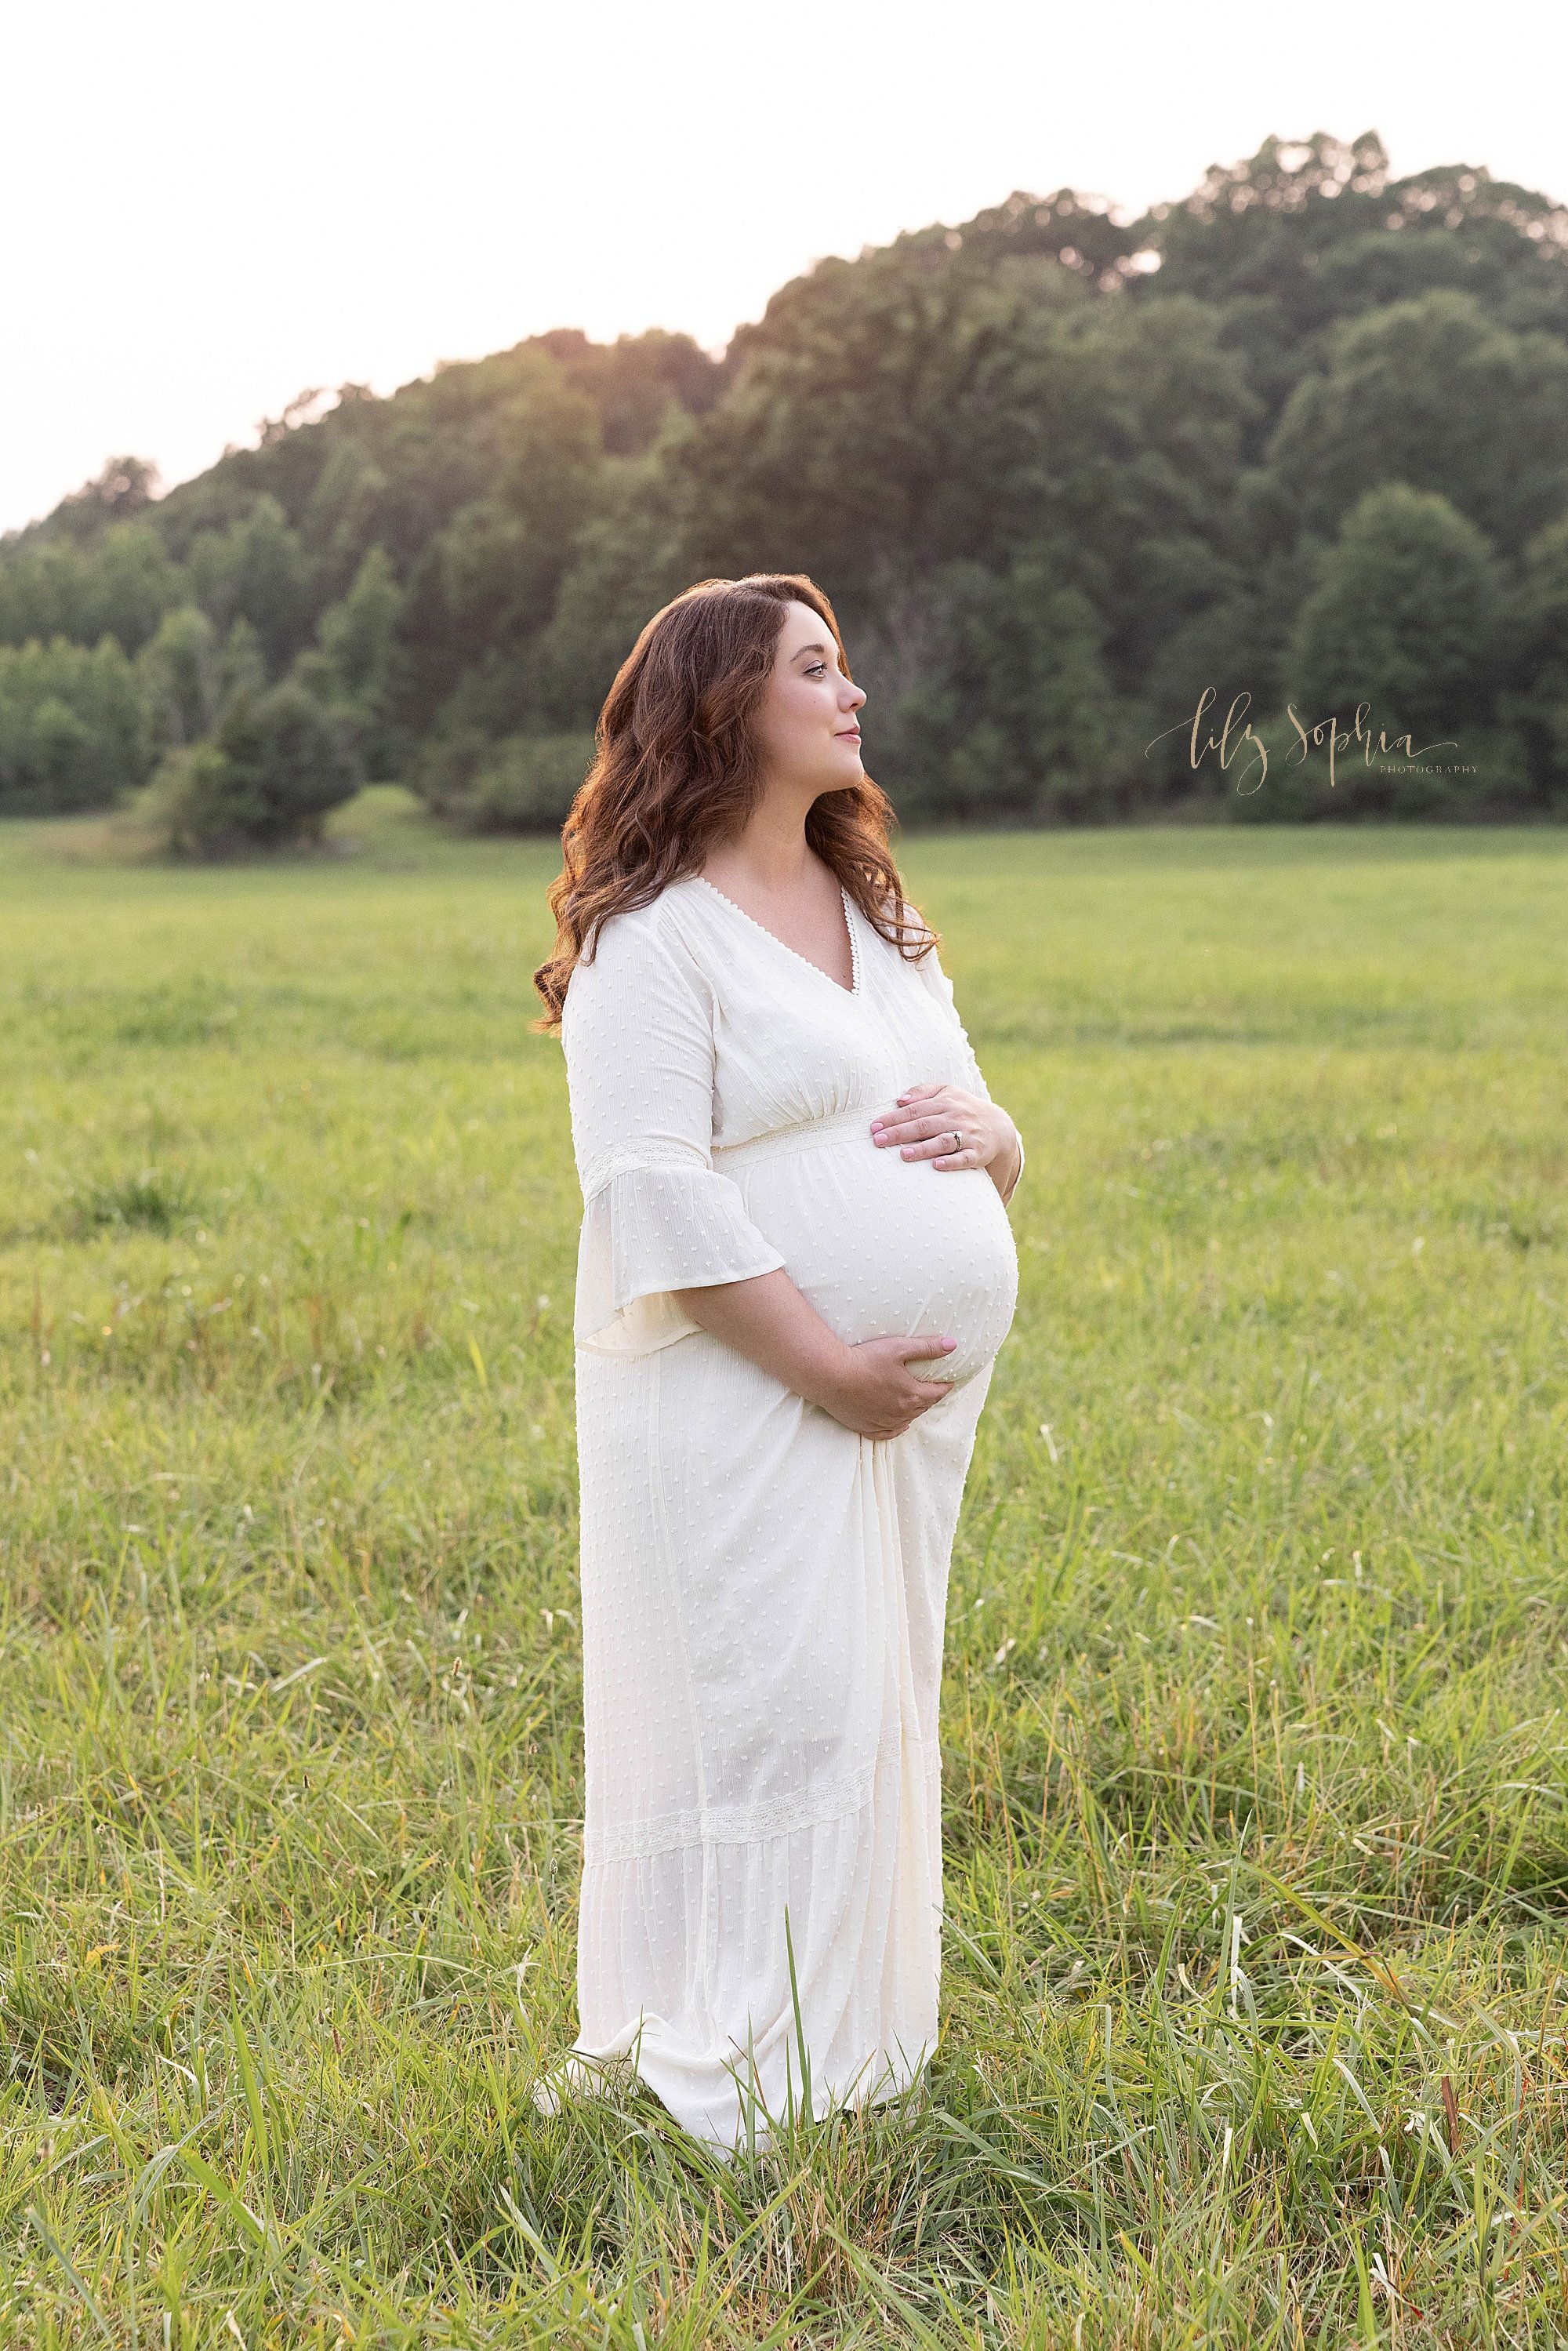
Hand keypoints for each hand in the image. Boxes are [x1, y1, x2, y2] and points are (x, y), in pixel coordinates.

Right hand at [818, 1331, 960, 1438]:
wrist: (831, 1376)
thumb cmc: (865, 1359)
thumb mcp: (899, 1348)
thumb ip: (927, 1347)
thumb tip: (953, 1345)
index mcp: (912, 1394)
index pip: (937, 1392)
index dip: (945, 1386)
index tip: (949, 1382)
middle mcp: (902, 1412)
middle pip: (923, 1406)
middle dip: (930, 1397)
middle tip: (933, 1389)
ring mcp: (884, 1422)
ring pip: (908, 1420)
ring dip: (915, 1411)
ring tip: (916, 1402)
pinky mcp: (866, 1427)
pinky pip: (888, 1433)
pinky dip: (897, 1428)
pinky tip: (900, 1424)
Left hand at [870, 1083, 1018, 1187]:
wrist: (998, 1126)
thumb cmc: (962, 1109)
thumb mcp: (946, 1092)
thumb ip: (922, 1092)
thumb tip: (899, 1099)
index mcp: (945, 1102)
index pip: (915, 1110)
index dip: (894, 1118)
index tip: (874, 1127)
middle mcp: (955, 1117)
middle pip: (924, 1125)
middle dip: (900, 1133)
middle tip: (879, 1141)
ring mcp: (967, 1135)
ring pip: (943, 1141)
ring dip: (923, 1148)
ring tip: (903, 1155)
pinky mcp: (977, 1153)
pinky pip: (964, 1158)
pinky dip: (951, 1162)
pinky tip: (936, 1166)